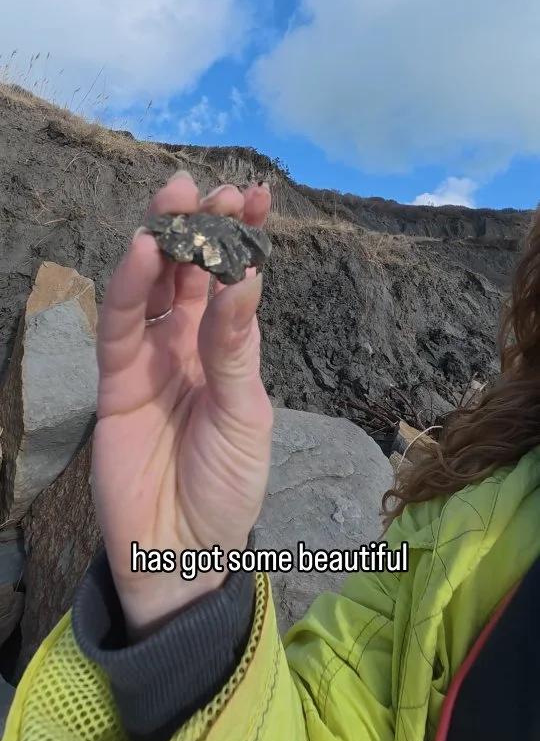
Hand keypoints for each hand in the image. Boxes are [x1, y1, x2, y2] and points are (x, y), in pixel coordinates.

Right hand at [91, 172, 273, 637]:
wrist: (180, 552)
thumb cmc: (227, 486)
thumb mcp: (246, 417)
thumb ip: (236, 350)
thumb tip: (247, 277)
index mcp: (231, 351)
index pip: (236, 281)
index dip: (244, 239)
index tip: (258, 196)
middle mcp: (190, 344)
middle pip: (191, 273)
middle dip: (201, 228)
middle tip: (213, 188)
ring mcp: (151, 359)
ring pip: (153, 287)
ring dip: (164, 242)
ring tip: (177, 199)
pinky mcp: (115, 381)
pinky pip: (120, 326)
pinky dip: (130, 287)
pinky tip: (144, 252)